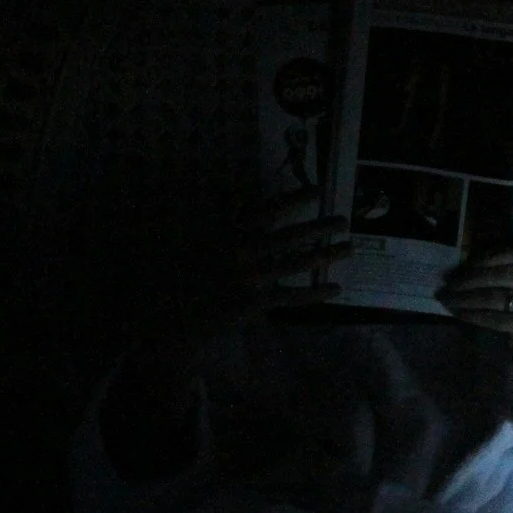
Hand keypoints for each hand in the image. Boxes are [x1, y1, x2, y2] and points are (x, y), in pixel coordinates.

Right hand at [101, 194, 353, 476]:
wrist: (164, 322)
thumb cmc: (170, 282)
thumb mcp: (185, 241)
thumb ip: (213, 219)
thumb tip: (235, 195)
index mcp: (223, 233)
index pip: (264, 211)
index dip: (292, 199)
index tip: (316, 190)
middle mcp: (238, 252)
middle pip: (288, 235)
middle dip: (318, 226)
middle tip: (344, 219)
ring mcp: (247, 279)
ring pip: (295, 263)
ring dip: (324, 254)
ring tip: (349, 247)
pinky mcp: (251, 304)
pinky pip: (290, 297)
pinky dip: (313, 294)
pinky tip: (334, 289)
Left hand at [439, 242, 512, 394]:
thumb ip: (505, 265)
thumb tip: (467, 257)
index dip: (491, 254)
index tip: (468, 261)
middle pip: (505, 273)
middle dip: (473, 277)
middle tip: (450, 282)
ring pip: (497, 296)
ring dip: (467, 297)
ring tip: (448, 297)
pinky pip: (494, 318)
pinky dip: (472, 314)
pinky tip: (458, 312)